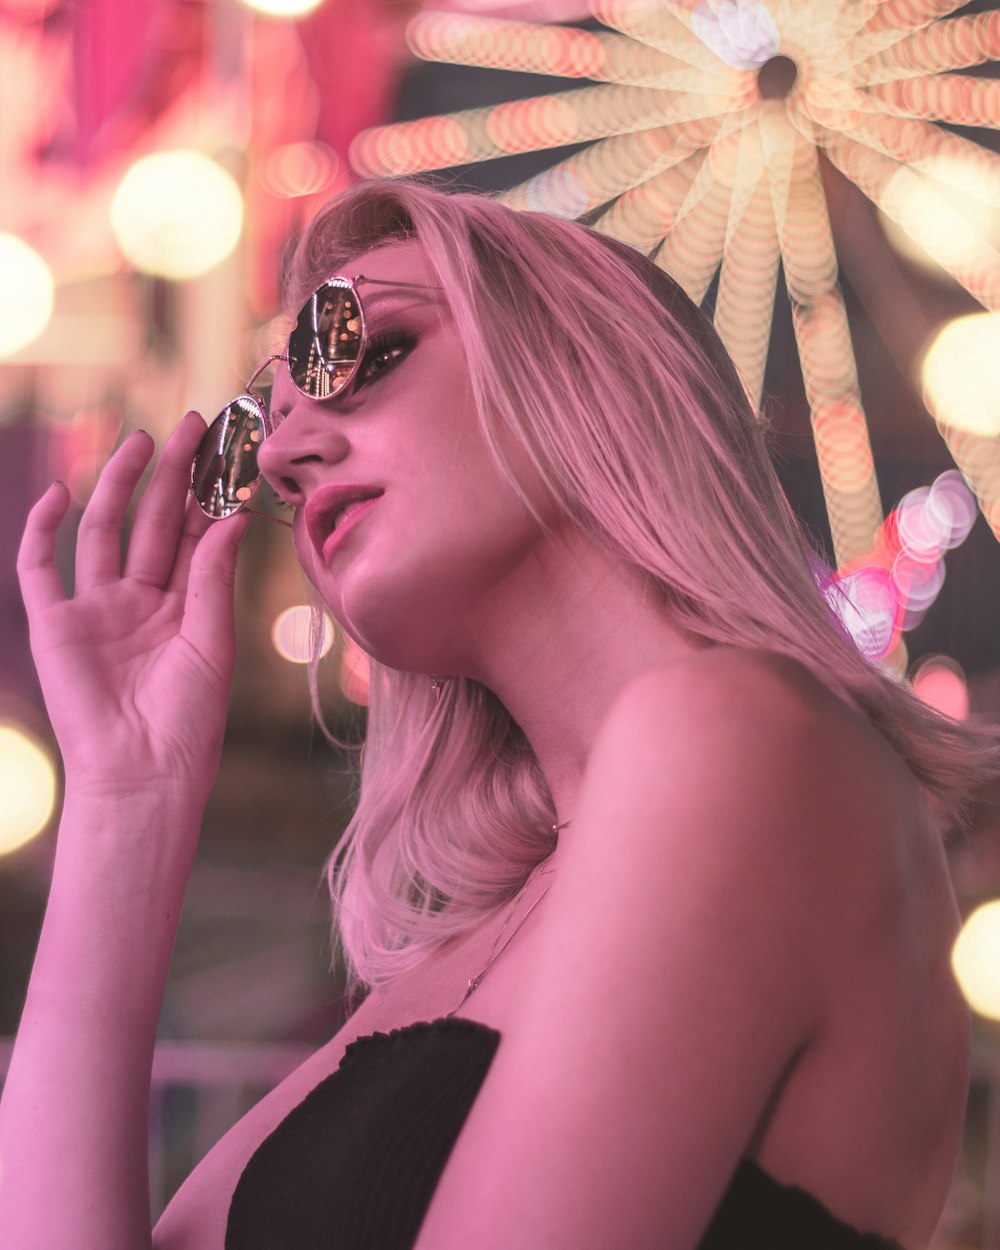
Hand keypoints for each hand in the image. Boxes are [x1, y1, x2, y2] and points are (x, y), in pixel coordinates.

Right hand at [17, 413, 251, 808]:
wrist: (143, 775)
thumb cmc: (188, 721)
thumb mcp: (211, 643)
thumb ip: (213, 579)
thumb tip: (232, 516)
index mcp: (183, 608)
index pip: (196, 538)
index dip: (209, 496)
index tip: (229, 454)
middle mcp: (139, 601)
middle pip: (154, 524)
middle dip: (172, 476)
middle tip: (192, 426)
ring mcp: (95, 610)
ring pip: (103, 532)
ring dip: (118, 486)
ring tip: (142, 441)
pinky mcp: (54, 624)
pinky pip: (38, 568)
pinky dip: (40, 529)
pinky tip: (58, 490)